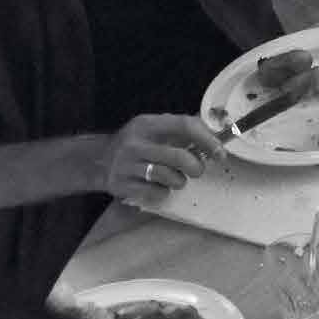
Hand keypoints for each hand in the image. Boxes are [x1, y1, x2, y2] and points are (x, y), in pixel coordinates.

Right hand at [103, 114, 223, 202]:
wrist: (98, 161)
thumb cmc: (138, 145)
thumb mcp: (154, 129)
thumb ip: (182, 129)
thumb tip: (217, 133)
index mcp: (147, 124)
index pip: (183, 125)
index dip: (207, 140)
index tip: (220, 154)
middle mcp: (135, 143)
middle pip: (178, 156)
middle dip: (195, 167)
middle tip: (197, 170)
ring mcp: (126, 165)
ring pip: (168, 177)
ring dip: (179, 181)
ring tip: (174, 178)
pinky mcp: (123, 185)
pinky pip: (155, 193)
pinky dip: (163, 193)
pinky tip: (158, 187)